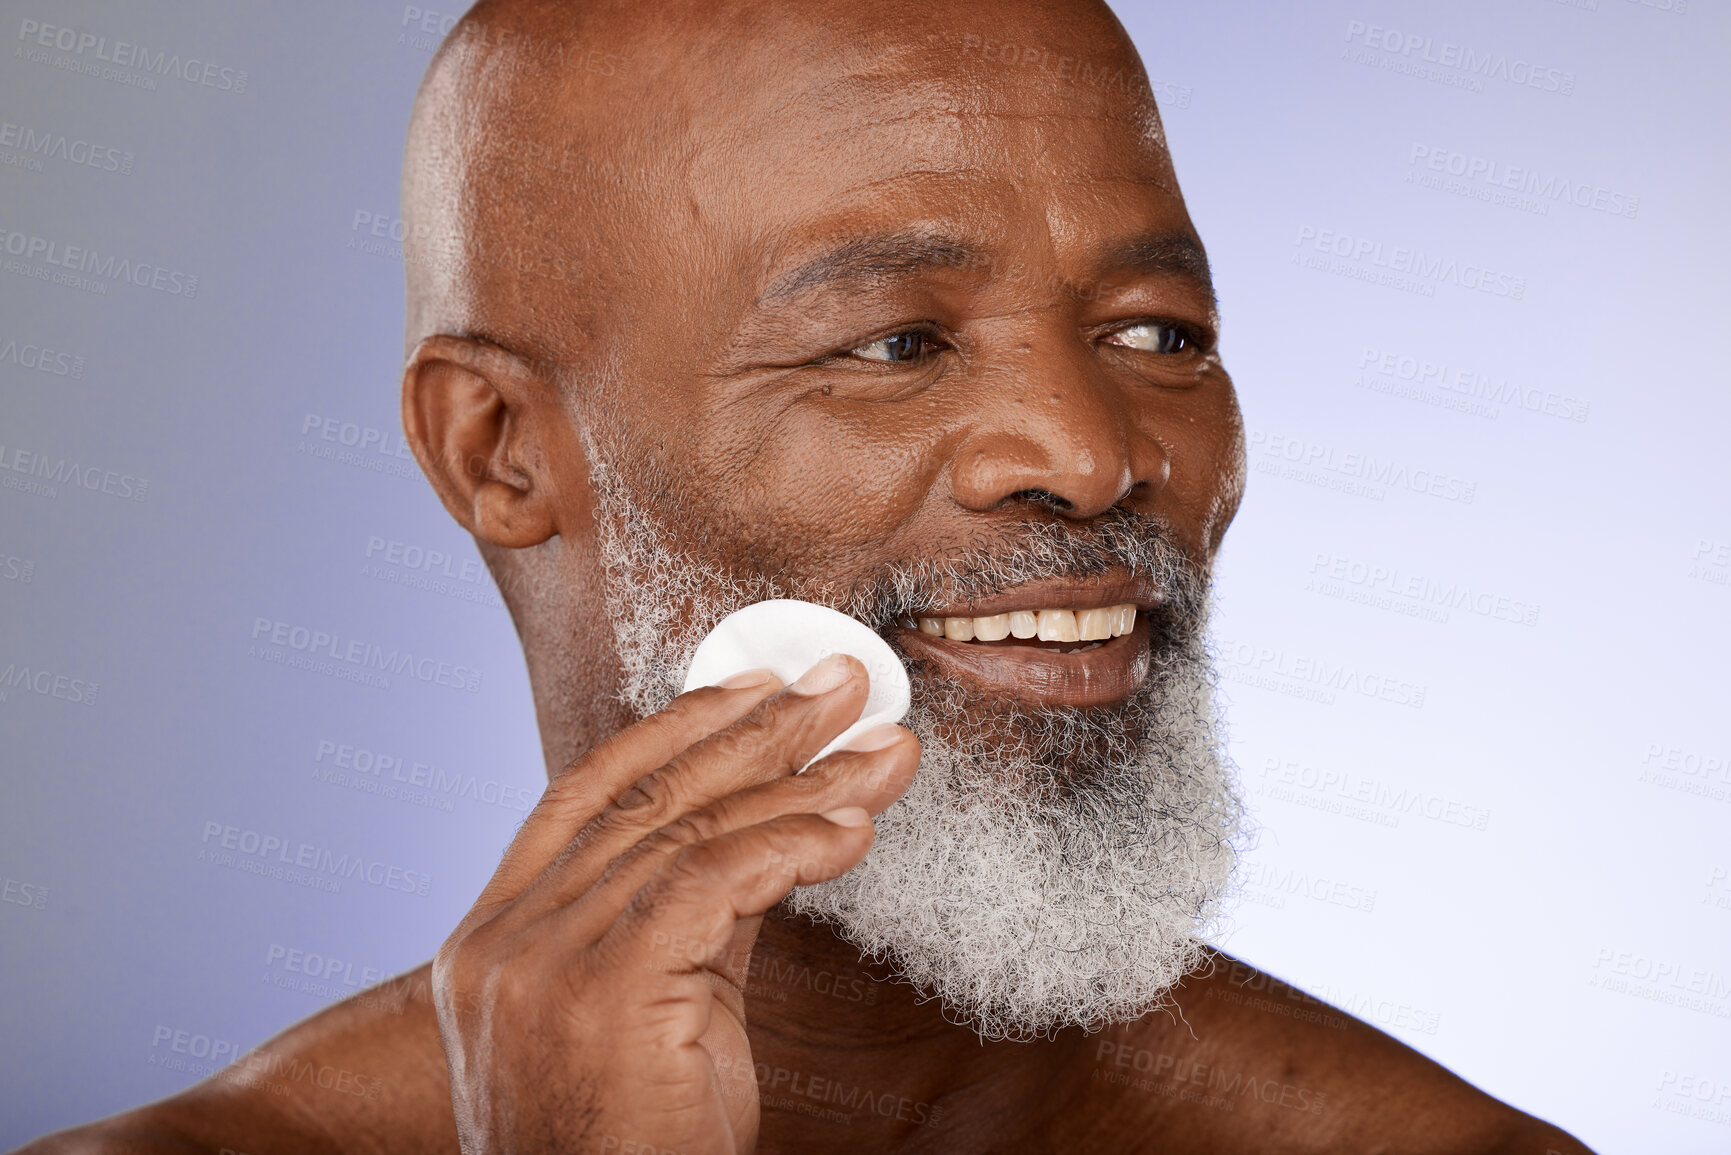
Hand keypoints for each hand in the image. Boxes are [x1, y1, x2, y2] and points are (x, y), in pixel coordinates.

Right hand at [431, 653, 919, 1153]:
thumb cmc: (635, 1150)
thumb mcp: (655, 1013)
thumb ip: (690, 919)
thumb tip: (769, 829)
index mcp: (495, 937)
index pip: (588, 795)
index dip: (676, 728)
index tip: (757, 684)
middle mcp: (501, 940)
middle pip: (644, 795)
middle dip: (757, 728)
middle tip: (844, 681)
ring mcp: (538, 964)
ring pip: (688, 830)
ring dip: (802, 780)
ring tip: (881, 747)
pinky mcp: (598, 991)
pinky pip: (714, 882)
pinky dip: (796, 843)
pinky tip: (855, 829)